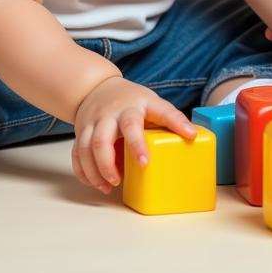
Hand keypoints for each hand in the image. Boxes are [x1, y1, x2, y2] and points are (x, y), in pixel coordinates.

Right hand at [71, 75, 195, 194]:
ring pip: (87, 149)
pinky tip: (97, 183)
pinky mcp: (81, 133)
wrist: (97, 87)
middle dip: (109, 163)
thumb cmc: (132, 99)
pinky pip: (77, 155)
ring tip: (111, 185)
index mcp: (133, 106)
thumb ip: (170, 118)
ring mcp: (93, 123)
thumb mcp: (153, 102)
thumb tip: (193, 135)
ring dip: (96, 171)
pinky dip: (85, 172)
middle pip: (103, 139)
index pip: (138, 122)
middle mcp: (110, 114)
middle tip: (121, 179)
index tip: (148, 160)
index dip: (142, 142)